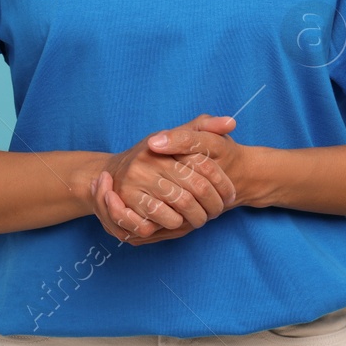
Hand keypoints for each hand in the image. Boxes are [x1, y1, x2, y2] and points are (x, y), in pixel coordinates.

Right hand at [91, 114, 238, 245]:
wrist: (114, 175)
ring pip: (183, 204)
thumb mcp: (177, 137)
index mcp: (166, 142)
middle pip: (197, 187)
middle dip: (213, 204)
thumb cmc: (155, 157)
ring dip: (197, 217)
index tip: (230, 196)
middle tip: (217, 212)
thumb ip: (204, 127)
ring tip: (201, 219)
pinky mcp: (128, 199)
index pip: (205, 164)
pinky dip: (176, 223)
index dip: (222, 183)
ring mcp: (138, 178)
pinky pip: (162, 217)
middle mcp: (151, 159)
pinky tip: (179, 222)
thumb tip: (231, 122)